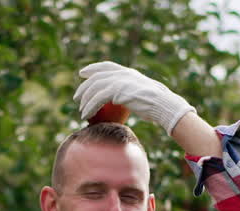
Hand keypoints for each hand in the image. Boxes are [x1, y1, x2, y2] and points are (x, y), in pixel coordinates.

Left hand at [73, 61, 195, 132]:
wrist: (163, 105)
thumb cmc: (158, 105)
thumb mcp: (144, 95)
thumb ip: (132, 93)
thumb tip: (125, 101)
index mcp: (129, 72)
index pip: (107, 66)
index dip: (93, 68)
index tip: (83, 73)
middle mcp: (123, 73)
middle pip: (97, 76)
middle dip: (84, 86)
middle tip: (77, 97)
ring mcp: (120, 80)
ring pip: (94, 87)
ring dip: (85, 100)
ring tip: (81, 111)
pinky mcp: (117, 91)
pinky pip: (97, 99)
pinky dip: (89, 107)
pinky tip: (86, 115)